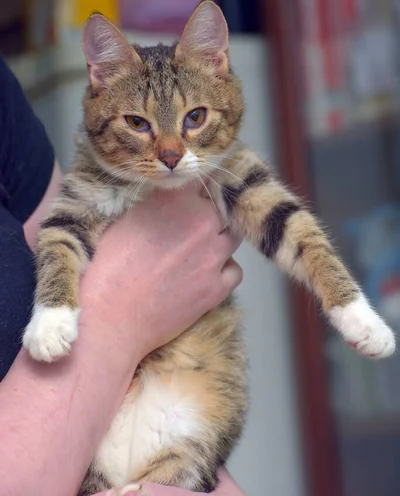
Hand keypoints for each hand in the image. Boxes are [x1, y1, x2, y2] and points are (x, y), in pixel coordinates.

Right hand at [80, 183, 242, 359]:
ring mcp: (214, 255)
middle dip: (210, 216)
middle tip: (193, 229)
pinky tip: (207, 276)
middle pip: (222, 209)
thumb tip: (166, 202)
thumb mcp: (124, 222)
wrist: (113, 317)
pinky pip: (235, 270)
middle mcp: (202, 221)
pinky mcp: (219, 286)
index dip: (201, 187)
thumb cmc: (109, 268)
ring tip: (199, 254)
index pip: (204, 179)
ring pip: (232, 238)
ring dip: (219, 241)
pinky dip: (224, 271)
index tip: (198, 193)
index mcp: (176, 199)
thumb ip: (154, 206)